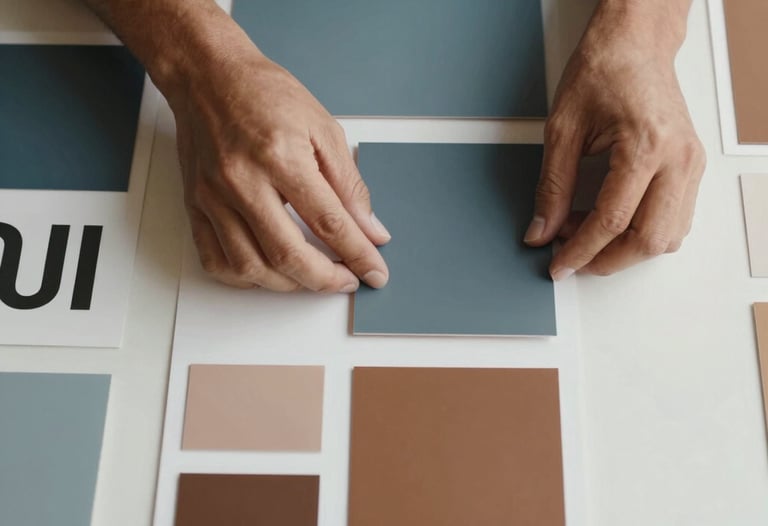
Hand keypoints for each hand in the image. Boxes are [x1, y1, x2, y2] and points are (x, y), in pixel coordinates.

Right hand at [166, 23, 390, 291]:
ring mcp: (213, 196)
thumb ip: (349, 185)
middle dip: (324, 280)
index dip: (357, 254)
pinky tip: (268, 271)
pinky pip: (215, 260)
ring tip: (311, 277)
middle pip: (286, 254)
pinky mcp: (195, 205)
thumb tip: (371, 229)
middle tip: (346, 280)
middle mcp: (242, 181)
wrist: (208, 75)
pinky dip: (245, 277)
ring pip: (250, 266)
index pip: (328, 222)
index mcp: (280, 157)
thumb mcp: (323, 128)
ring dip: (287, 284)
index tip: (375, 271)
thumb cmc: (265, 94)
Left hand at [525, 1, 704, 278]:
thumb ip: (552, 187)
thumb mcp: (562, 129)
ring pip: (668, 236)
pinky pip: (676, 219)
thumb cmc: (603, 70)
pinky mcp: (691, 166)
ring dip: (626, 249)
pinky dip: (644, 232)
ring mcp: (691, 163)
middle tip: (572, 257)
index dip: (580, 250)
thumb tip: (542, 229)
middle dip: (607, 260)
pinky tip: (612, 223)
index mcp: (645, 146)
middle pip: (648, 239)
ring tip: (586, 233)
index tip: (559, 265)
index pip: (612, 221)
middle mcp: (678, 158)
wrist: (635, 44)